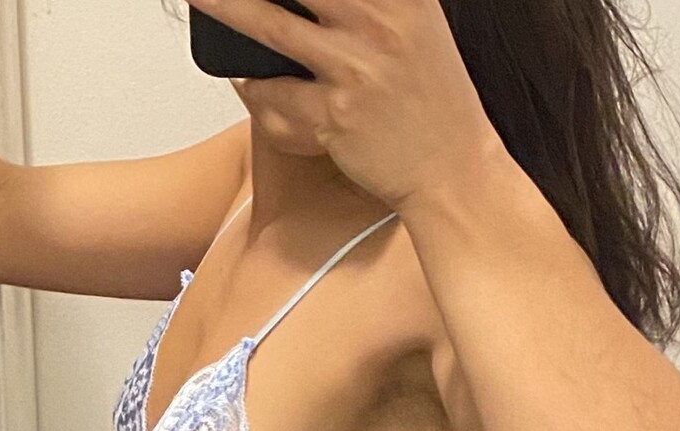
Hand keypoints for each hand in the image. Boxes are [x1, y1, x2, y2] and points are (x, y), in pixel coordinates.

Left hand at [194, 0, 500, 212]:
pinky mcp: (333, 116)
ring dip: (227, 9)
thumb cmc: (430, 99)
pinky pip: (271, 94)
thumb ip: (371, 3)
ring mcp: (354, 68)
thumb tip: (308, 2)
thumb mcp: (416, 25)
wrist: (451, 166)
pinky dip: (255, 89)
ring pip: (270, 28)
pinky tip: (251, 84)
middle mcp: (379, 21)